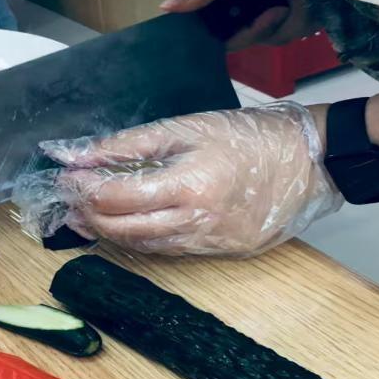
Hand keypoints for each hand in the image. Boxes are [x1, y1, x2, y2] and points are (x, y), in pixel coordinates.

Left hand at [41, 104, 341, 256]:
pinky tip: (127, 226)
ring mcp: (210, 241)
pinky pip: (169, 250)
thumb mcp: (189, 126)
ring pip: (144, 246)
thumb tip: (83, 154)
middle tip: (69, 201)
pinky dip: (141, 239)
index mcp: (190, 184)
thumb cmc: (251, 136)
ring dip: (109, 232)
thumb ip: (132, 143)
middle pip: (124, 229)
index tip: (67, 178)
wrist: (311, 163)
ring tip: (86, 216)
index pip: (119, 196)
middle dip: (89, 216)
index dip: (86, 189)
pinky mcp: (221, 252)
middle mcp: (197, 221)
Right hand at [159, 0, 316, 50]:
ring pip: (271, 37)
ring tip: (294, 0)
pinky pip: (292, 32)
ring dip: (287, 22)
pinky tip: (305, 1)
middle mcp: (244, 1)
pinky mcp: (295, 12)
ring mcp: (269, 7)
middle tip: (278, 11)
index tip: (240, 34)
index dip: (230, 35)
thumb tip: (163, 6)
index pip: (217, 27)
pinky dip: (302, 19)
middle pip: (246, 37)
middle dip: (263, 29)